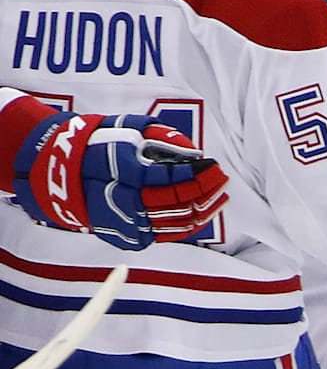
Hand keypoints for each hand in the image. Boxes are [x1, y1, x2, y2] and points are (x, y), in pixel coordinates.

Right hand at [6, 102, 228, 250]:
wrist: (61, 177)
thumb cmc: (100, 145)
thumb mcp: (128, 130)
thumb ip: (162, 138)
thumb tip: (193, 152)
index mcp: (127, 176)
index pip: (174, 179)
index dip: (199, 173)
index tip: (213, 164)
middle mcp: (128, 203)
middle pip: (181, 203)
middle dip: (207, 190)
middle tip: (222, 178)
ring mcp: (129, 224)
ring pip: (179, 222)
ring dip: (205, 209)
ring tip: (220, 195)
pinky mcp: (130, 238)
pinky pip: (168, 234)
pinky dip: (189, 223)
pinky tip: (202, 210)